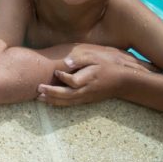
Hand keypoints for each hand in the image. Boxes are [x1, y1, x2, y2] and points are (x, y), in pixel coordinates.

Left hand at [37, 47, 151, 105]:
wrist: (124, 81)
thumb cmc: (109, 66)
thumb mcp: (96, 58)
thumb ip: (81, 59)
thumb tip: (66, 62)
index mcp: (89, 79)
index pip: (74, 82)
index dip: (63, 78)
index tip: (56, 72)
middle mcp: (87, 90)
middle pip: (67, 95)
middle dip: (51, 93)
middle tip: (38, 88)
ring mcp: (86, 97)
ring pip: (68, 102)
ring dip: (52, 101)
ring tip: (39, 98)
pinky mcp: (87, 100)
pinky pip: (71, 104)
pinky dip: (59, 104)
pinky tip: (50, 102)